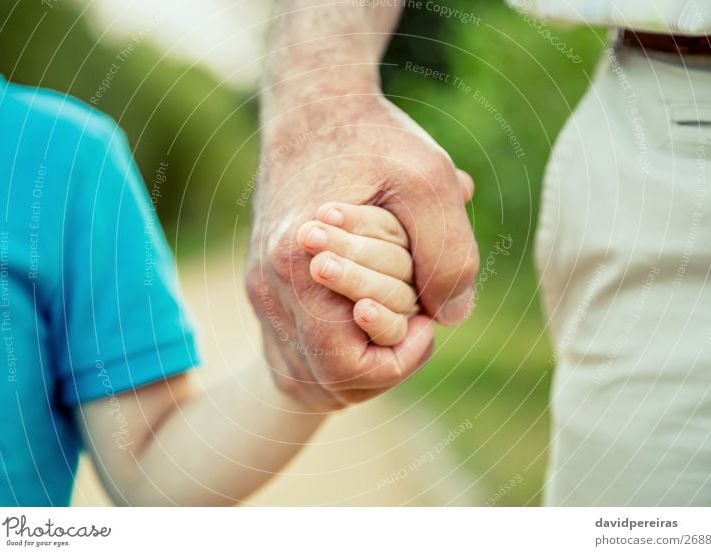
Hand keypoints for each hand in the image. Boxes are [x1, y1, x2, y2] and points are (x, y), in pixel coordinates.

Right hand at [246, 93, 478, 410]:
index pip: (348, 365)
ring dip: (362, 356)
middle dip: (386, 359)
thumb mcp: (430, 181)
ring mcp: (261, 289)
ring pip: (311, 369)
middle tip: (416, 316)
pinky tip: (364, 314)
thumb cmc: (373, 140)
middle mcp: (270, 287)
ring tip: (392, 314)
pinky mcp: (263, 285)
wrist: (314, 107)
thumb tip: (450, 319)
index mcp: (299, 265)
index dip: (402, 356)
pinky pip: (297, 349)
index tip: (429, 316)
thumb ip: (449, 254)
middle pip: (330, 377)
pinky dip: (337, 346)